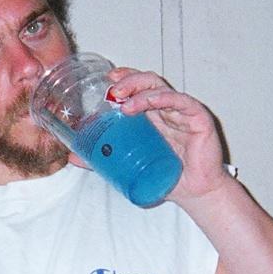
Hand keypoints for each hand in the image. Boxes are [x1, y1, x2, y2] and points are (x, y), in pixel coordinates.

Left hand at [103, 67, 236, 202]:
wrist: (195, 194)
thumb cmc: (168, 176)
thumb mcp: (131, 165)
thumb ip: (105, 158)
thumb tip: (73, 157)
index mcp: (154, 116)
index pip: (138, 87)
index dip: (124, 79)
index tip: (106, 80)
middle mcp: (168, 109)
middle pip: (148, 82)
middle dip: (128, 80)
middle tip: (111, 88)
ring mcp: (184, 112)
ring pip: (161, 88)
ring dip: (139, 89)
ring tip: (122, 99)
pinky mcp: (198, 119)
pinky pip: (181, 101)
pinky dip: (162, 98)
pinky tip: (148, 102)